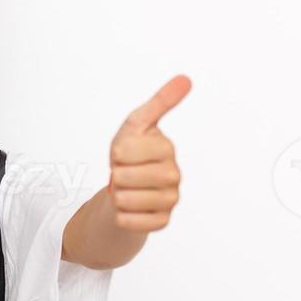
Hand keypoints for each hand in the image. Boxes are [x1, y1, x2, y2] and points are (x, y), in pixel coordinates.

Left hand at [108, 75, 190, 231]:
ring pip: (124, 199)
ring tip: (127, 189)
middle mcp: (174, 174)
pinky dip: (121, 215)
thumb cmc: (130, 154)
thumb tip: (186, 78)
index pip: (122, 150)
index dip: (115, 152)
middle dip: (115, 174)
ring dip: (117, 195)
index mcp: (167, 148)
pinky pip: (128, 220)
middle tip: (124, 172)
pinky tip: (131, 207)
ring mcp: (170, 199)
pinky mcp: (162, 222)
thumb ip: (159, 102)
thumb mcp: (136, 125)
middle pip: (122, 176)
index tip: (124, 152)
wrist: (126, 188)